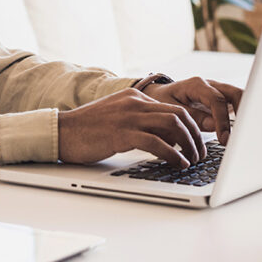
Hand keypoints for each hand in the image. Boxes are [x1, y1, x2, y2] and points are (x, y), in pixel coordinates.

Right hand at [58, 88, 205, 167]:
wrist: (61, 131)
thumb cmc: (86, 130)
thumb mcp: (116, 117)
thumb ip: (138, 121)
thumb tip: (163, 138)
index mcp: (134, 97)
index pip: (173, 108)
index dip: (190, 127)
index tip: (196, 143)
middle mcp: (135, 103)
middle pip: (179, 115)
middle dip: (195, 136)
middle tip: (200, 154)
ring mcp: (128, 116)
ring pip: (173, 126)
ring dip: (189, 146)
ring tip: (193, 161)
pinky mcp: (122, 133)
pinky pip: (157, 142)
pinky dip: (173, 154)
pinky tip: (178, 164)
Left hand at [141, 77, 242, 144]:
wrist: (159, 95)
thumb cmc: (163, 101)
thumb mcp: (171, 109)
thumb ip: (192, 117)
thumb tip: (213, 125)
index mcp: (196, 85)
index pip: (216, 100)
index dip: (222, 120)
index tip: (224, 139)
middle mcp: (211, 85)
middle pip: (235, 93)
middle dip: (243, 113)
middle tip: (242, 136)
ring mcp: (218, 91)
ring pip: (240, 98)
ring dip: (245, 115)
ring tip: (245, 135)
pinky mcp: (222, 100)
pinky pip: (237, 105)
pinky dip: (242, 117)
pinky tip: (242, 133)